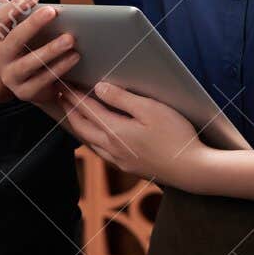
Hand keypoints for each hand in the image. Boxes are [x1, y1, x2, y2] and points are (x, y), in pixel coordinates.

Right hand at [0, 0, 82, 112]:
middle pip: (14, 40)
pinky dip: (59, 69)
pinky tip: (73, 57)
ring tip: (70, 39)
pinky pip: (43, 81)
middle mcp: (0, 58)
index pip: (1, 19)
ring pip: (29, 63)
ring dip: (51, 50)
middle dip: (32, 25)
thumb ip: (4, 7)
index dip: (16, 6)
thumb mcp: (16, 28)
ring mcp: (12, 77)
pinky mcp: (25, 93)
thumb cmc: (26, 49)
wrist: (30, 83)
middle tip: (52, 11)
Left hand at [56, 82, 209, 188]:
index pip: (86, 109)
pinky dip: (91, 139)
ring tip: (74, 113)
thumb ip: (122, 99)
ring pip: (89, 141)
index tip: (62, 83)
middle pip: (82, 126)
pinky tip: (96, 136)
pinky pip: (100, 151)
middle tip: (62, 95)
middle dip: (70, 109)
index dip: (73, 95)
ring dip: (78, 125)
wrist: (192, 171)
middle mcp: (111, 147)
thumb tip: (99, 88)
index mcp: (114, 131)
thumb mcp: (151, 110)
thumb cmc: (176, 136)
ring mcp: (119, 160)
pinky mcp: (128, 167)